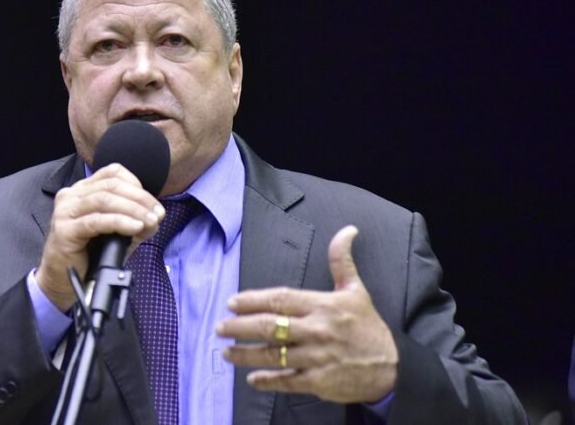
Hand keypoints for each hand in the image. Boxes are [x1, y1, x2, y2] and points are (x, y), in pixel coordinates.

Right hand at [35, 163, 164, 310]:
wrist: (63, 279)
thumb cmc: (88, 254)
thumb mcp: (117, 233)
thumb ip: (135, 221)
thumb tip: (156, 217)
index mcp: (83, 189)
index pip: (113, 173)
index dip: (136, 185)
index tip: (153, 204)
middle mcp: (71, 195)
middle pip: (111, 185)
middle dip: (140, 199)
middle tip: (157, 214)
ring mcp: (65, 211)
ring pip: (104, 200)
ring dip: (133, 209)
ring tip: (149, 221)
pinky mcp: (65, 229)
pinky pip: (97, 221)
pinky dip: (120, 222)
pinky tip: (134, 227)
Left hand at [216, 225, 397, 402]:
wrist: (392, 368)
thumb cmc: (368, 327)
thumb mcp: (356, 290)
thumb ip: (342, 261)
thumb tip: (347, 230)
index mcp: (322, 305)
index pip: (280, 299)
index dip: (252, 301)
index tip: (232, 303)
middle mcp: (317, 330)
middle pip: (269, 327)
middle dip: (240, 327)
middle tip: (220, 327)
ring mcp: (316, 357)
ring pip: (272, 355)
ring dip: (245, 354)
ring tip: (227, 352)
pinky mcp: (319, 381)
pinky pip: (286, 380)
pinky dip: (267, 380)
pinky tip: (252, 378)